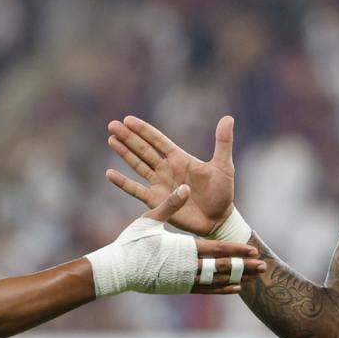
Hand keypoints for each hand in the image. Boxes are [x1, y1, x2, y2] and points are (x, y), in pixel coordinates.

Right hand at [88, 185, 262, 295]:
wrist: (118, 270)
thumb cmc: (132, 242)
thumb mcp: (149, 219)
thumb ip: (170, 204)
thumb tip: (185, 188)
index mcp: (183, 249)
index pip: (216, 251)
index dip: (236, 251)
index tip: (252, 250)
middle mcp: (187, 267)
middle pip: (221, 268)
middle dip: (243, 267)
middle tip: (262, 268)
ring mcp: (183, 280)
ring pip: (216, 281)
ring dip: (236, 279)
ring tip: (253, 279)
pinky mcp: (178, 287)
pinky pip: (205, 289)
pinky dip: (220, 289)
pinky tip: (233, 287)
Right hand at [107, 115, 235, 236]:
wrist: (218, 219)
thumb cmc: (222, 192)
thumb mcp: (224, 165)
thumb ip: (223, 142)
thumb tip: (228, 118)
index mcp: (179, 158)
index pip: (158, 140)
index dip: (143, 130)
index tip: (129, 119)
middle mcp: (166, 169)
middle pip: (143, 150)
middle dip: (128, 137)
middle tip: (112, 125)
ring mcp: (160, 185)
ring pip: (138, 165)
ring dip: (124, 153)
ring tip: (111, 140)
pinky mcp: (157, 202)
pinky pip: (136, 190)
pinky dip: (123, 183)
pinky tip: (110, 173)